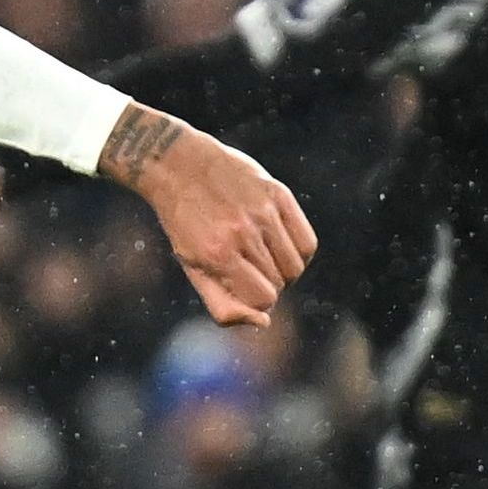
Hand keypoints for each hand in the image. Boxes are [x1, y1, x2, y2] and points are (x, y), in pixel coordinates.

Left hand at [101, 103, 314, 326]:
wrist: (180, 165)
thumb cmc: (185, 224)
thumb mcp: (193, 267)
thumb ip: (223, 305)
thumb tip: (264, 322)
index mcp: (218, 255)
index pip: (262, 300)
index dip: (255, 300)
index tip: (240, 285)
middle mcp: (243, 233)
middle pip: (280, 284)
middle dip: (266, 283)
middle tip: (246, 265)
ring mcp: (263, 212)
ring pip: (296, 266)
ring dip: (283, 269)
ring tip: (263, 254)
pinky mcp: (278, 194)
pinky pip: (307, 242)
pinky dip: (298, 252)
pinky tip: (279, 243)